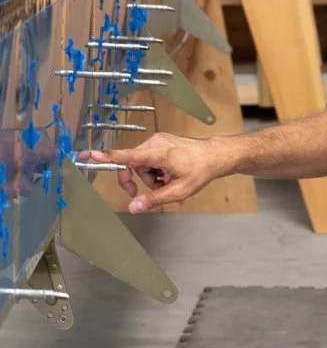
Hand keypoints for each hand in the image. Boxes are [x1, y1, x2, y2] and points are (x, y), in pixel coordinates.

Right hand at [86, 132, 223, 212]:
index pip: (128, 156)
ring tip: (167, 180)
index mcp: (159, 153)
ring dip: (149, 176)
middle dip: (138, 180)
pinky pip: (148, 158)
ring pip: (140, 164)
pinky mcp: (160, 141)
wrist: (215, 155)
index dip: (108, 157)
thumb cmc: (200, 171)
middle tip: (149, 191)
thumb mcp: (178, 191)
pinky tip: (168, 173)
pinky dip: (154, 169)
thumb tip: (133, 207)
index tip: (89, 154)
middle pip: (132, 164)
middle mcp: (155, 143)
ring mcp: (158, 140)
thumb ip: (153, 199)